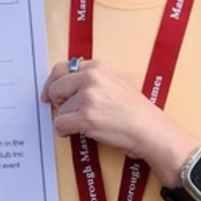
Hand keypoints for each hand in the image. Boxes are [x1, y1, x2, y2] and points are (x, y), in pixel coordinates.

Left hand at [42, 58, 191, 169]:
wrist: (150, 130)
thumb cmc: (136, 112)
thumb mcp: (114, 84)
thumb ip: (91, 81)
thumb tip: (65, 89)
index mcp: (97, 67)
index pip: (62, 68)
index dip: (54, 83)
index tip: (50, 92)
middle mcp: (91, 78)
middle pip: (56, 87)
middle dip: (57, 101)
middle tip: (67, 112)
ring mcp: (88, 97)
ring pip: (60, 110)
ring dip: (68, 120)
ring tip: (89, 124)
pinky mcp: (86, 117)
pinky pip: (60, 125)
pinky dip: (64, 132)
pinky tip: (80, 132)